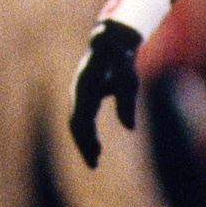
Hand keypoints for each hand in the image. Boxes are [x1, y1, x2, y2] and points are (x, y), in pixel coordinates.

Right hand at [69, 21, 141, 167]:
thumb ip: (127, 101)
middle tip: (94, 164)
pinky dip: (87, 134)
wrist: (113, 42)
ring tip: (95, 160)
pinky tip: (96, 147)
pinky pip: (81, 118)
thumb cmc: (122, 60)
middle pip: (75, 123)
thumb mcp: (128, 79)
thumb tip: (130, 128)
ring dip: (84, 142)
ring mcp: (79, 93)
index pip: (81, 117)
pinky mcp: (84, 96)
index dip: (86, 138)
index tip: (96, 155)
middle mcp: (78, 90)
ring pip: (76, 122)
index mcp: (85, 85)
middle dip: (83, 144)